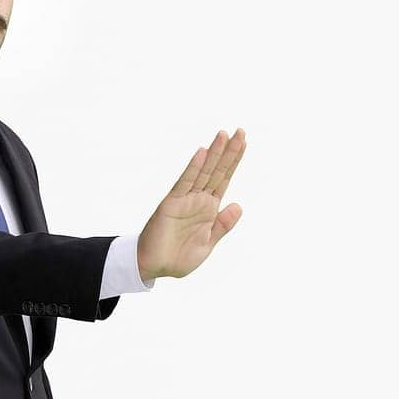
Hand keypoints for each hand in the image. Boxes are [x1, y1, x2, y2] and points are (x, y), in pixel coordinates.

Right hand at [136, 127, 245, 280]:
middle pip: (216, 171)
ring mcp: (185, 200)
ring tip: (224, 135)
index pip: (223, 180)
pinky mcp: (171, 203)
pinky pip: (185, 183)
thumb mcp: (207, 244)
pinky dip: (193, 168)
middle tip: (240, 131)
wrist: (154, 267)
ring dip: (214, 154)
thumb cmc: (178, 258)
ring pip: (203, 172)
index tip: (243, 143)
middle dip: (229, 152)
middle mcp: (198, 200)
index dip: (233, 162)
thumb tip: (239, 206)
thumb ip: (222, 226)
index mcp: (209, 209)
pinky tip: (202, 152)